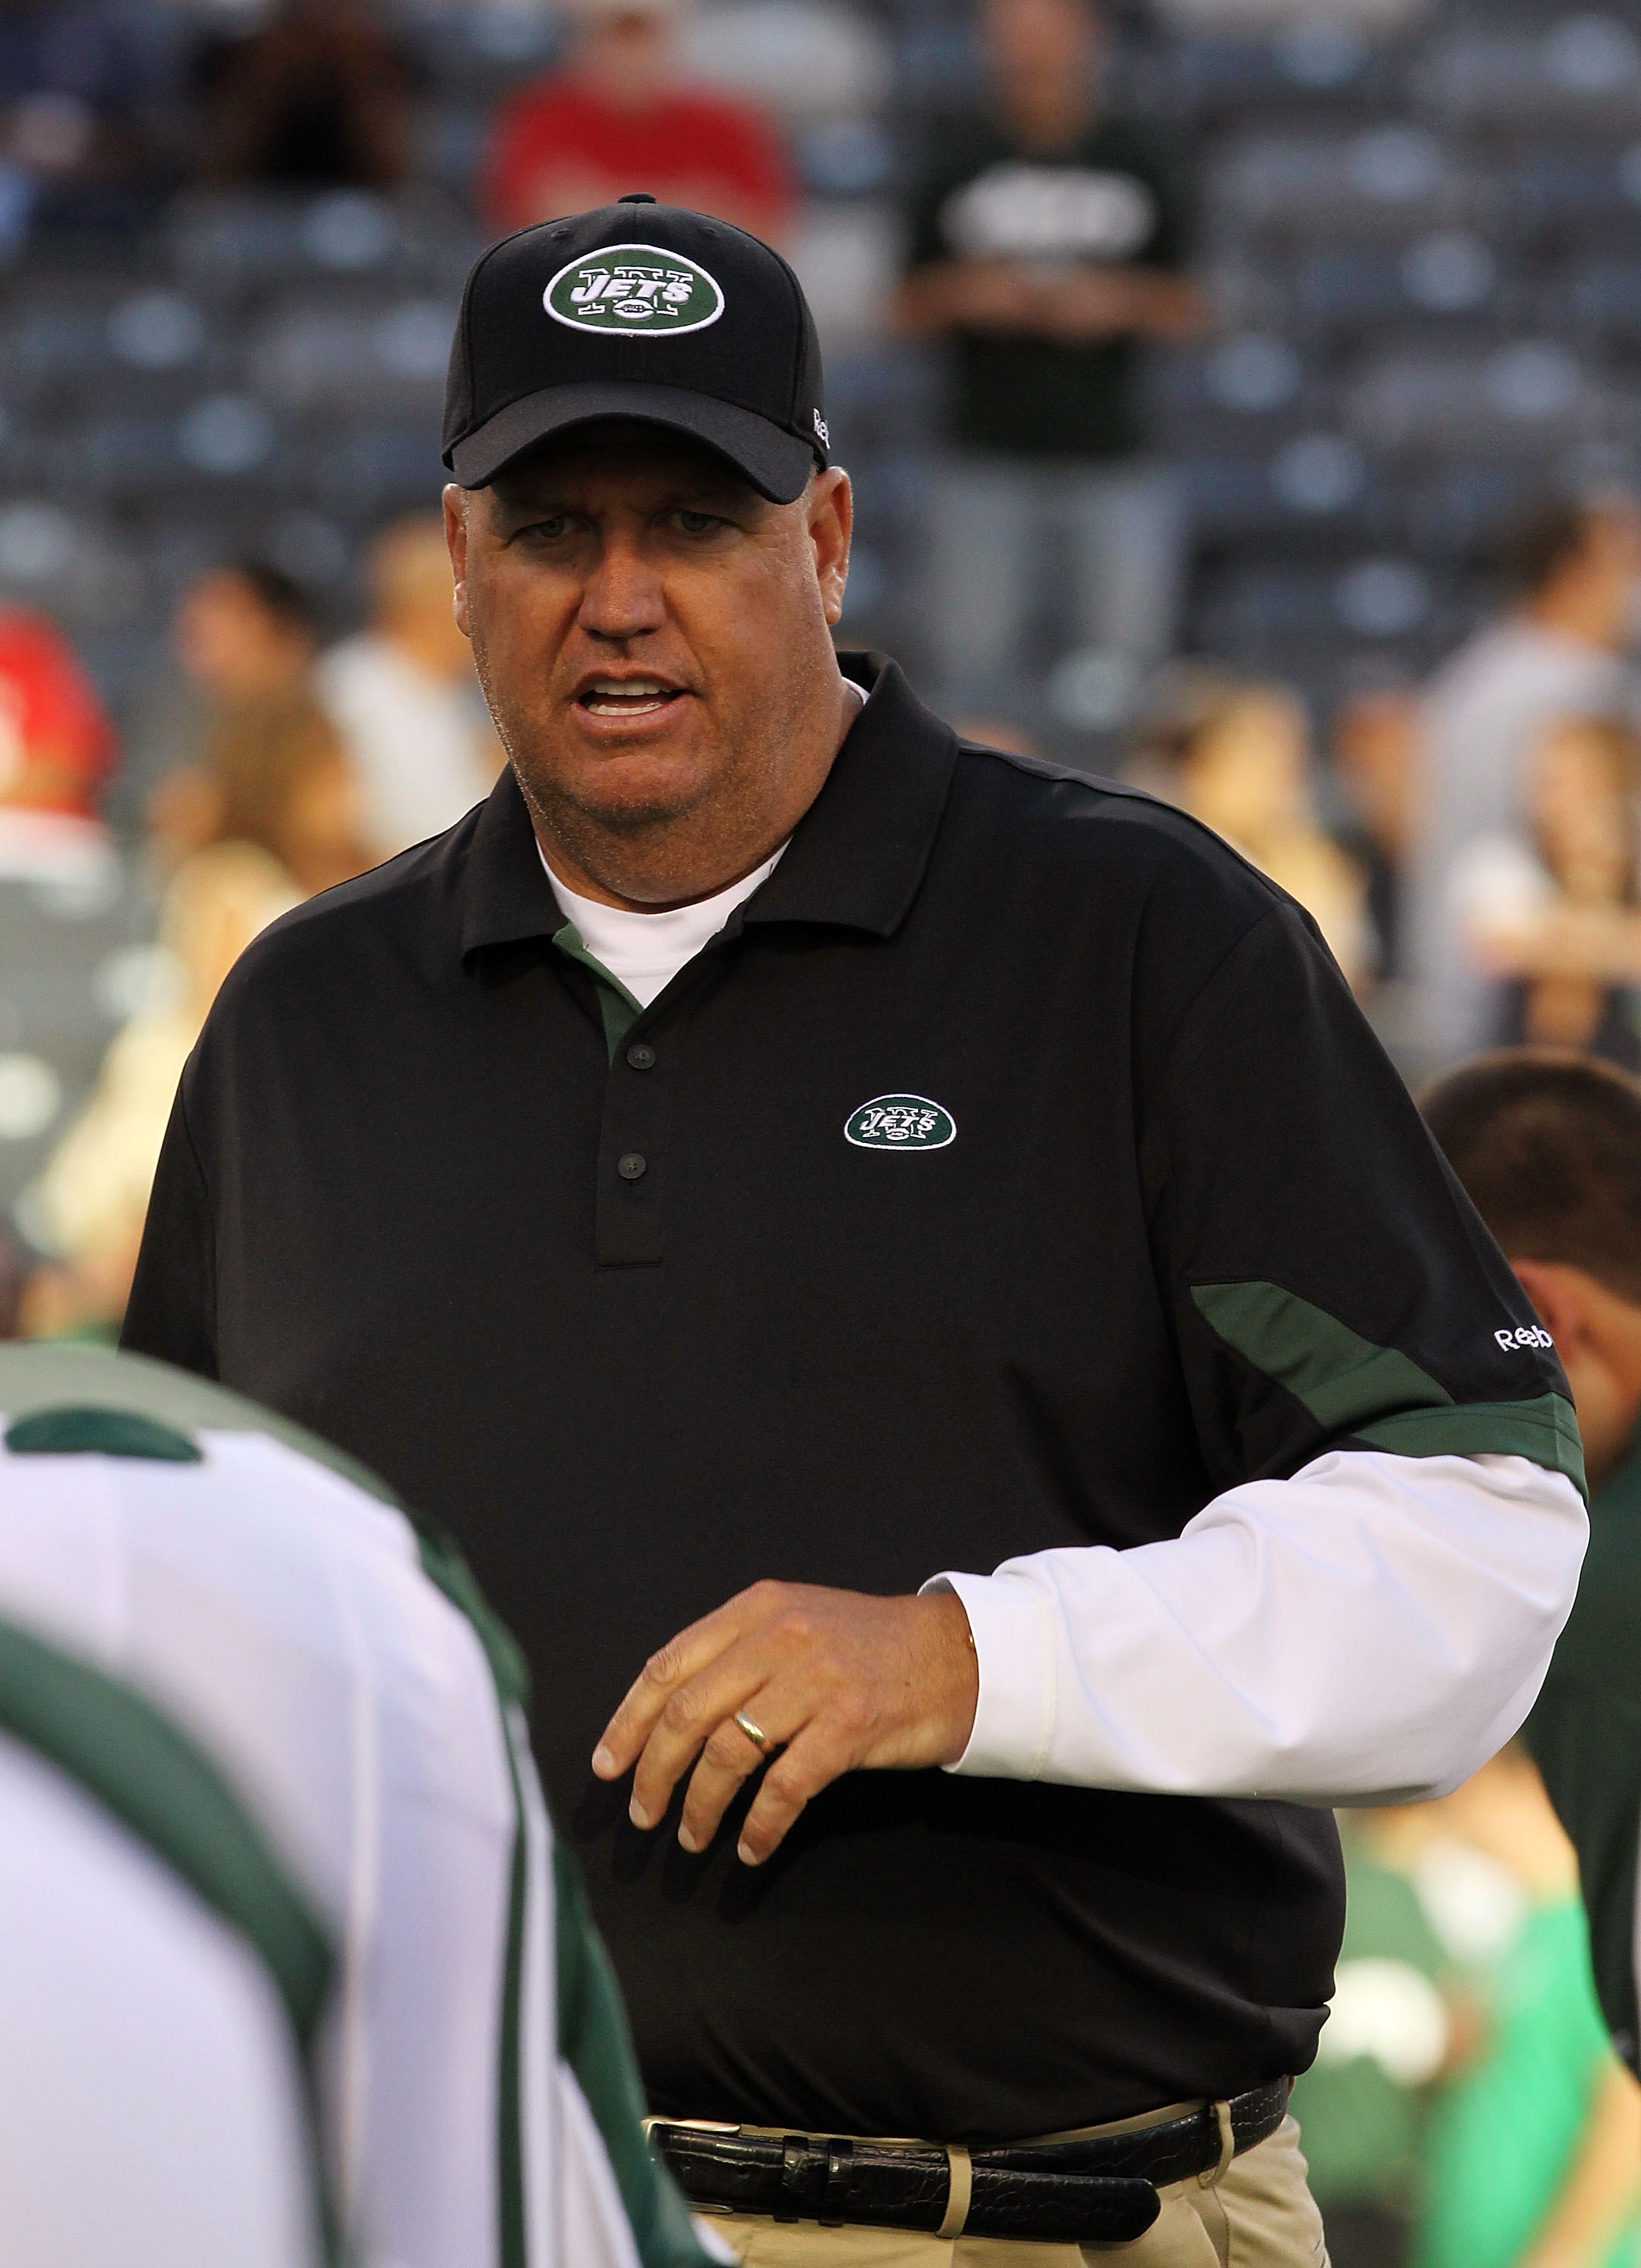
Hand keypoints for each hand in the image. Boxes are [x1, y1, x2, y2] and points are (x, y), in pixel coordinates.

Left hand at [591, 1582, 979, 1865]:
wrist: (957, 1654)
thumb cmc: (869, 1648)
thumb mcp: (797, 1622)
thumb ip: (739, 1652)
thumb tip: (669, 1713)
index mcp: (758, 1608)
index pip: (668, 1665)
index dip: (628, 1720)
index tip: (607, 1765)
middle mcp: (780, 1636)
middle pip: (687, 1712)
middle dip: (653, 1771)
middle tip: (643, 1814)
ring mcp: (815, 1679)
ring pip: (728, 1752)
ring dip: (699, 1805)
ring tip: (690, 1837)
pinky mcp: (848, 1725)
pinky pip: (784, 1787)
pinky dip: (760, 1826)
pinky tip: (751, 1849)